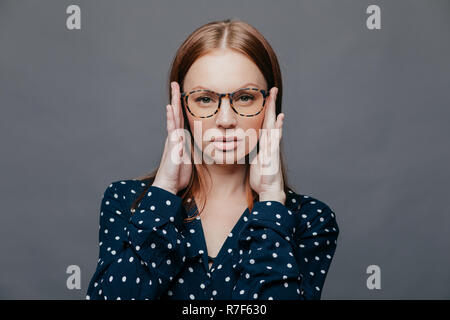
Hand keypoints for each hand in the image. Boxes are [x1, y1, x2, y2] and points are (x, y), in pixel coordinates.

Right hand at [152, 81, 191, 194]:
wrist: (169, 185)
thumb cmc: (179, 174)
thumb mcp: (189, 159)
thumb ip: (192, 150)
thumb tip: (202, 146)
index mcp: (180, 139)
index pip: (180, 118)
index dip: (181, 105)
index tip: (182, 92)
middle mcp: (174, 137)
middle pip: (175, 114)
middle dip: (175, 99)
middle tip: (175, 83)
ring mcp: (172, 141)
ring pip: (173, 118)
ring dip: (173, 104)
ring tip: (173, 91)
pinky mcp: (172, 147)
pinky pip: (172, 129)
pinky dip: (171, 118)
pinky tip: (171, 109)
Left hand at [249, 87, 285, 203]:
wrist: (268, 189)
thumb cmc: (260, 177)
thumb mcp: (252, 160)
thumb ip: (250, 151)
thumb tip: (240, 145)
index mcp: (263, 143)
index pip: (264, 123)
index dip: (264, 110)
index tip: (265, 97)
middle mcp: (269, 142)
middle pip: (270, 119)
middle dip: (271, 105)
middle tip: (272, 89)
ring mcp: (272, 147)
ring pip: (274, 125)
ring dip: (274, 110)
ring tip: (275, 97)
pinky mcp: (273, 154)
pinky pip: (276, 138)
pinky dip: (279, 127)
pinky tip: (280, 118)